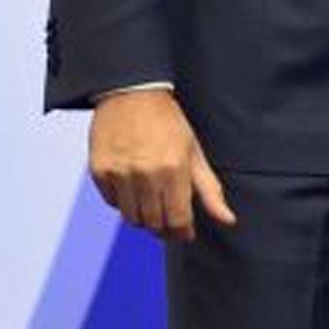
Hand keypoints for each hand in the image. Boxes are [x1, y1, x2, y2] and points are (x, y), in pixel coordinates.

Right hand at [88, 88, 235, 241]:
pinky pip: (113, 203)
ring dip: (144, 217)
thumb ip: (210, 189)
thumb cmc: (169, 123)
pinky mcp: (100, 172)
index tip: (186, 234)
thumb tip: (228, 220)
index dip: (183, 232)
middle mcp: (146, 174)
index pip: (177, 219)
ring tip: (153, 202)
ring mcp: (120, 174)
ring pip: (132, 218)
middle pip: (154, 223)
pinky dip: (125, 202)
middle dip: (165, 228)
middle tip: (171, 221)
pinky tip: (134, 187)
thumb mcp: (195, 152)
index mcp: (174, 169)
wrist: (132, 94)